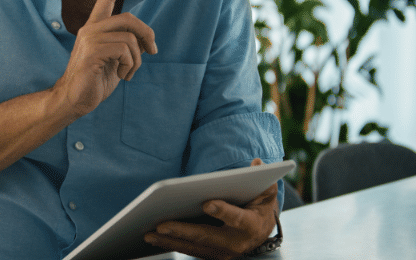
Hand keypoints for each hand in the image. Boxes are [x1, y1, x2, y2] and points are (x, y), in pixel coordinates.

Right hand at [52, 0, 156, 118]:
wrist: (74, 99)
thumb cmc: (95, 80)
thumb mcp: (115, 60)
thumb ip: (126, 46)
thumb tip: (146, 42)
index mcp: (95, 28)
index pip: (106, 0)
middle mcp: (90, 29)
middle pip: (128, 19)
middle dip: (147, 35)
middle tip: (152, 51)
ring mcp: (89, 40)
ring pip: (130, 39)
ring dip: (137, 60)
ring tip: (128, 72)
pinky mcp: (92, 53)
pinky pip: (124, 51)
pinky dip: (130, 65)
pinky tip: (121, 76)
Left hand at [144, 159, 279, 259]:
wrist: (260, 231)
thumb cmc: (259, 206)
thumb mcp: (266, 192)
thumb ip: (264, 179)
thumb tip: (257, 163)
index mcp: (252, 225)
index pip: (238, 218)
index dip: (224, 211)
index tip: (207, 203)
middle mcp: (237, 243)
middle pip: (207, 236)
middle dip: (183, 231)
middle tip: (161, 225)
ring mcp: (223, 253)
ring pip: (194, 247)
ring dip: (170, 242)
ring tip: (149, 234)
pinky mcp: (211, 256)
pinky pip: (189, 251)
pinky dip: (171, 245)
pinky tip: (153, 239)